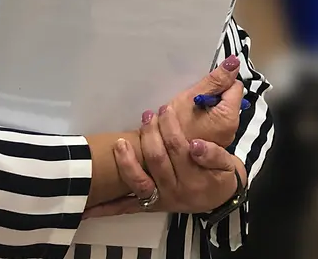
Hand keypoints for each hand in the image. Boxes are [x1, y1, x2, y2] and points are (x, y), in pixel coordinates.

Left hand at [84, 104, 240, 217]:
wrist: (219, 199)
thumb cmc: (221, 176)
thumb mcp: (228, 164)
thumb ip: (214, 154)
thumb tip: (196, 144)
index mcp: (195, 177)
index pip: (179, 148)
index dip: (171, 127)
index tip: (166, 109)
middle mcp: (175, 190)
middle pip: (157, 159)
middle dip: (150, 133)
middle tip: (149, 114)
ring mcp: (160, 199)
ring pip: (138, 181)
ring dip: (126, 161)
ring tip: (120, 142)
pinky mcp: (149, 205)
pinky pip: (125, 207)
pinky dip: (106, 207)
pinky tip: (89, 204)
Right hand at [172, 54, 245, 148]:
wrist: (154, 153)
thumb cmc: (170, 126)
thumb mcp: (191, 97)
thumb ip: (215, 80)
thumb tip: (235, 62)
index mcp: (229, 118)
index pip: (236, 87)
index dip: (221, 82)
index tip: (204, 85)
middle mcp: (231, 130)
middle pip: (230, 99)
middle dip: (215, 93)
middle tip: (195, 97)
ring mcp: (223, 138)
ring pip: (222, 110)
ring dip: (209, 104)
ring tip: (191, 107)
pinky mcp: (214, 142)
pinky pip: (215, 121)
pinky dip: (205, 115)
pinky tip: (191, 117)